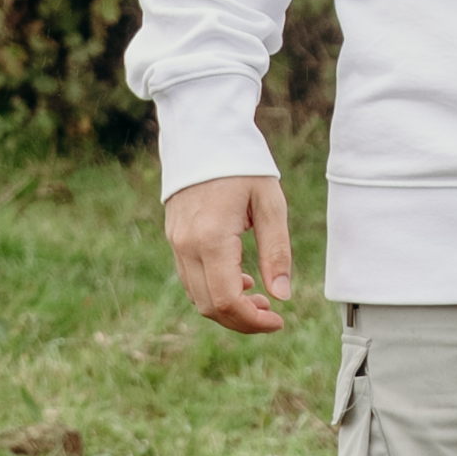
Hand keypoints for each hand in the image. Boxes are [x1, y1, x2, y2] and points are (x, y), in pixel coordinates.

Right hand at [166, 173, 295, 335]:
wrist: (204, 134)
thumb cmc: (243, 166)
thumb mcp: (270, 205)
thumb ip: (276, 252)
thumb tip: (282, 296)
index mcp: (211, 239)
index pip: (226, 300)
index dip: (252, 321)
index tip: (278, 321)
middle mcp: (187, 246)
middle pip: (209, 307)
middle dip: (242, 320)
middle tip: (272, 313)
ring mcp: (176, 243)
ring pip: (196, 297)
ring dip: (227, 308)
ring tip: (259, 298)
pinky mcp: (174, 238)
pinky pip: (190, 279)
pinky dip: (213, 290)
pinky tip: (239, 279)